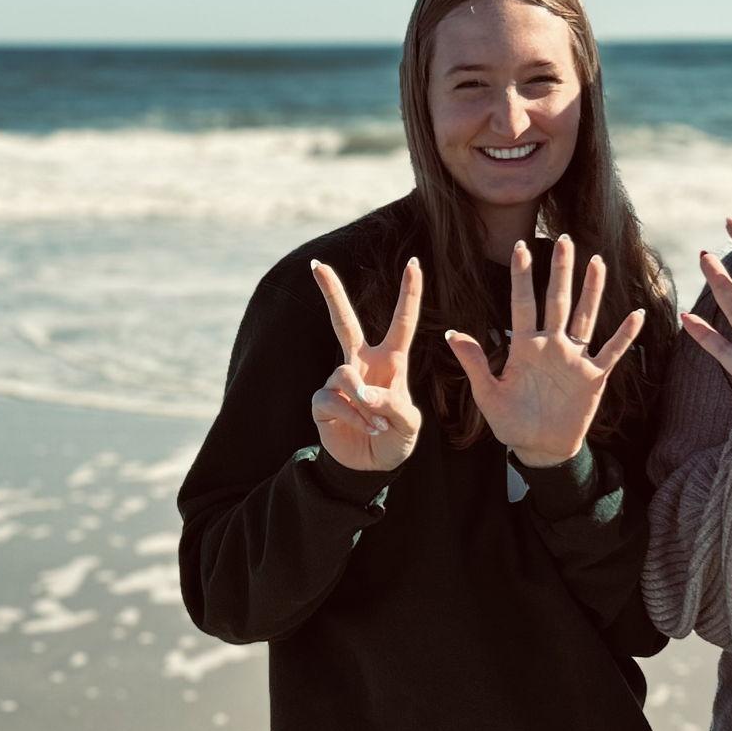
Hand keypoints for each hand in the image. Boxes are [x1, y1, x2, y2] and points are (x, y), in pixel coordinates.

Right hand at [307, 256, 424, 471]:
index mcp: (391, 362)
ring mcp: (340, 382)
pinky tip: (365, 428)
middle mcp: (362, 364)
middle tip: (316, 264)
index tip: (415, 263)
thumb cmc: (395, 438)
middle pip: (343, 321)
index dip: (410, 294)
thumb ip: (394, 406)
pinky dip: (352, 415)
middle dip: (331, 292)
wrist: (370, 467)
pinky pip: (332, 399)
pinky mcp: (323, 402)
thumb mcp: (409, 425)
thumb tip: (363, 393)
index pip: (402, 323)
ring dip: (363, 402)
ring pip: (344, 374)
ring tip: (377, 424)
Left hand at [444, 234, 646, 468]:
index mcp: (525, 347)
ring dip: (592, 290)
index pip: (523, 304)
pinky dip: (624, 335)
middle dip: (561, 271)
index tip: (521, 246)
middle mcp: (552, 345)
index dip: (522, 276)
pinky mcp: (594, 377)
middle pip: (558, 301)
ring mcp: (575, 359)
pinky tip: (637, 314)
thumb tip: (451, 334)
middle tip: (564, 239)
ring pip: (585, 316)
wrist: (541, 449)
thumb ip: (475, 363)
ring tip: (597, 262)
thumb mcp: (488, 395)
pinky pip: (612, 351)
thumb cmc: (511, 423)